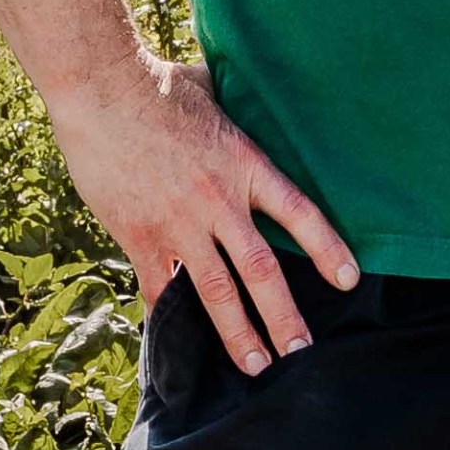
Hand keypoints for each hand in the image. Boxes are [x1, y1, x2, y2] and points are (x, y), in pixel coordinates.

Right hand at [49, 56, 358, 374]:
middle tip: (301, 351)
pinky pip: (161, 288)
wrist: (101, 90)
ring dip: (239, 334)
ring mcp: (179, 224)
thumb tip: (249, 94)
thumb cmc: (157, 84)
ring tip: (256, 365)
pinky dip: (172, 318)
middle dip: (284, 316)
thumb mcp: (214, 91)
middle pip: (262, 270)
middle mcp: (219, 202)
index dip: (327, 248)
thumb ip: (236, 109)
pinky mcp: (141, 236)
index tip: (348, 279)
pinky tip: (180, 344)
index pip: (300, 213)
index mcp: (244, 164)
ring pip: (217, 292)